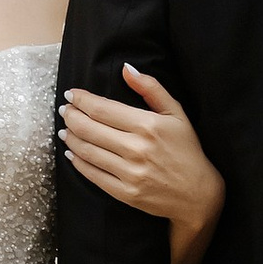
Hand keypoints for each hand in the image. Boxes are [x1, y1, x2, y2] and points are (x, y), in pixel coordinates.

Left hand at [63, 66, 222, 257]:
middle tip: (64, 110)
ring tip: (64, 129)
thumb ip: (151, 88)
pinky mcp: (125, 194)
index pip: (102, 108)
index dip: (81, 100)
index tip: (71, 94)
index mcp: (148, 125)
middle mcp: (137, 149)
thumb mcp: (176, 113)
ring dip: (70, 137)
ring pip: (87, 151)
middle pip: (89, 128)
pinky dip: (77, 162)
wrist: (198, 195)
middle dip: (71, 116)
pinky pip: (93, 175)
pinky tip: (72, 152)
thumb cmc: (187, 150)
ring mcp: (130, 173)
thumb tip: (126, 68)